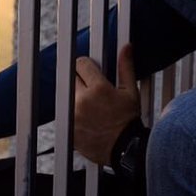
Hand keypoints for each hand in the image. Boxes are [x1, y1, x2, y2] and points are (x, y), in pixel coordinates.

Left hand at [74, 43, 140, 164]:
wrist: (124, 149)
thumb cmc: (129, 120)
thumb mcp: (131, 91)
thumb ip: (125, 67)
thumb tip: (126, 46)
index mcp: (98, 88)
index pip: (81, 64)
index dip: (87, 66)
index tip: (92, 72)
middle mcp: (83, 100)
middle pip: (71, 77)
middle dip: (80, 80)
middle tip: (92, 90)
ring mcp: (73, 115)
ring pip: (66, 95)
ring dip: (75, 96)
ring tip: (91, 106)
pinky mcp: (68, 128)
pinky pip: (64, 112)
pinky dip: (72, 111)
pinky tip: (86, 117)